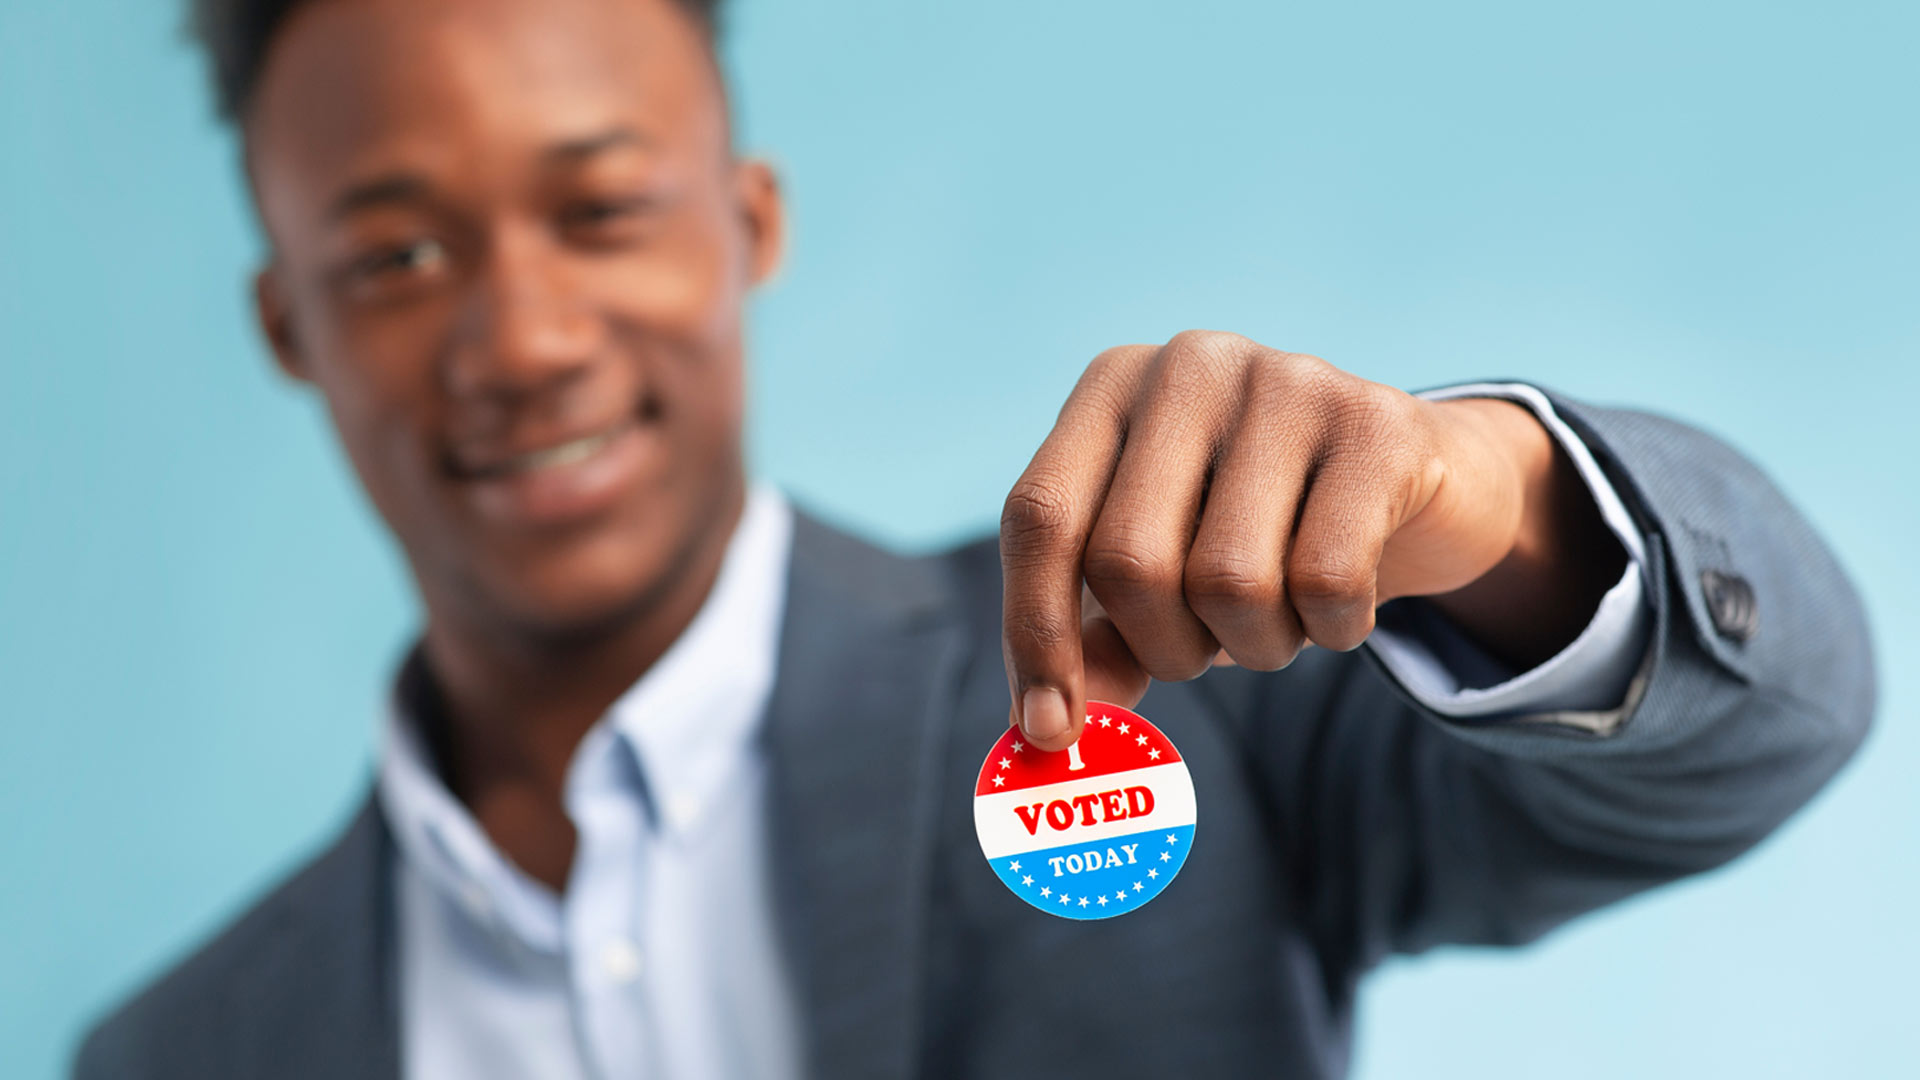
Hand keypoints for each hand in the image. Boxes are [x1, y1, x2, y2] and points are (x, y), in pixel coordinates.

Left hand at [1000, 330, 1621, 749]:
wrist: (1413, 480)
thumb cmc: (1260, 532)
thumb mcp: (1163, 575)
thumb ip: (1098, 640)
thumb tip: (1044, 728)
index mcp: (1112, 386)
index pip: (1040, 515)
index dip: (1036, 631)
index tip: (1049, 729)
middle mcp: (1190, 365)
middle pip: (1130, 559)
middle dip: (1165, 647)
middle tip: (1205, 651)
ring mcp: (1287, 382)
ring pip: (1229, 580)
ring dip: (1254, 646)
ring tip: (1277, 620)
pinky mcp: (1377, 423)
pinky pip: (1327, 579)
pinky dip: (1331, 630)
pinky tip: (1341, 608)